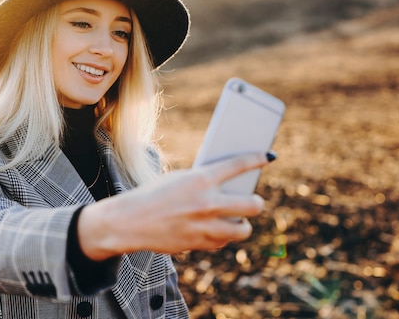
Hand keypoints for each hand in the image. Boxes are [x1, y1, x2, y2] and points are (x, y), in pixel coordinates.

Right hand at [78, 152, 270, 259]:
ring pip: (243, 229)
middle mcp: (207, 202)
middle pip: (253, 205)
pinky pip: (223, 242)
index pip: (238, 165)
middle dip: (256, 203)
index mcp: (201, 179)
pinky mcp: (199, 244)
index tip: (268, 156)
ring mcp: (205, 226)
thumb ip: (203, 183)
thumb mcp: (178, 180)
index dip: (257, 158)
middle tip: (253, 201)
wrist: (129, 221)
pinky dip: (222, 236)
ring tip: (239, 220)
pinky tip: (216, 230)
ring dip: (242, 224)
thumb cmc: (153, 195)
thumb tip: (229, 188)